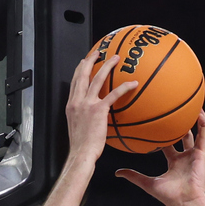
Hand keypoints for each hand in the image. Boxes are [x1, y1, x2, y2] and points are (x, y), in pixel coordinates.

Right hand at [65, 50, 135, 164]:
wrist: (81, 153)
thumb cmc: (81, 145)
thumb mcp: (77, 126)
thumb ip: (83, 116)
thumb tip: (94, 115)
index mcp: (71, 105)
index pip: (74, 82)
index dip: (79, 70)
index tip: (84, 62)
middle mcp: (77, 101)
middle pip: (83, 75)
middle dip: (90, 60)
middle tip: (98, 52)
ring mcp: (87, 104)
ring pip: (97, 79)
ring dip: (107, 66)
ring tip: (115, 58)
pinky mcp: (98, 110)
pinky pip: (113, 94)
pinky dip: (124, 87)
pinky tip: (133, 83)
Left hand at [115, 111, 204, 205]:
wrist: (184, 201)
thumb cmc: (167, 195)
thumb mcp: (147, 183)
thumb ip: (133, 176)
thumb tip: (117, 172)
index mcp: (173, 163)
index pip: (167, 146)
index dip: (162, 135)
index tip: (156, 123)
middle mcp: (184, 158)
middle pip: (182, 138)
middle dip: (179, 126)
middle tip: (173, 112)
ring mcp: (193, 155)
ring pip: (195, 134)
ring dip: (194, 121)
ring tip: (192, 106)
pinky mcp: (201, 155)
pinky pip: (203, 136)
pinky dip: (203, 125)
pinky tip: (200, 113)